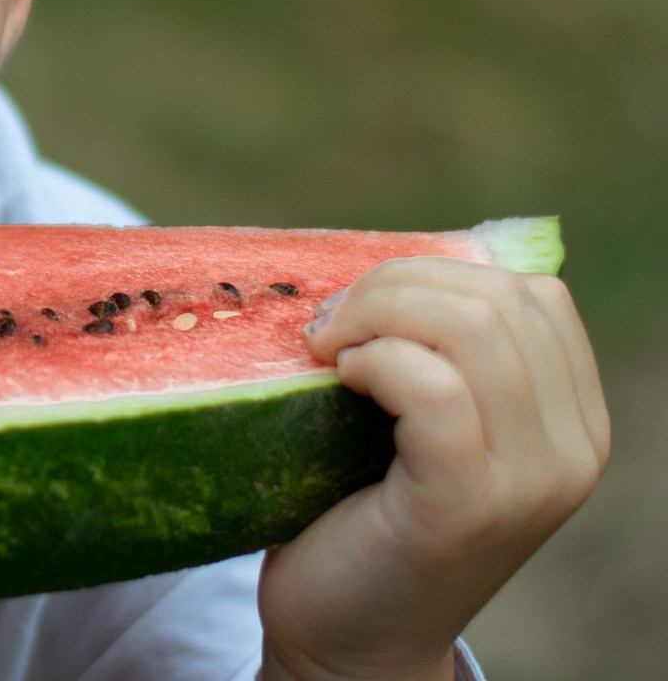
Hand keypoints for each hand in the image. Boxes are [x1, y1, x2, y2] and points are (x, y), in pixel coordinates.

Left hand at [256, 257, 610, 680]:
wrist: (349, 638)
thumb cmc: (365, 513)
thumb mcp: (423, 421)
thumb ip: (436, 349)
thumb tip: (389, 261)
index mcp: (573, 421)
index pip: (533, 294)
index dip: (436, 274)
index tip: (364, 308)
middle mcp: (572, 451)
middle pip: (499, 298)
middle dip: (394, 285)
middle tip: (327, 327)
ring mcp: (530, 482)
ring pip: (472, 328)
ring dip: (377, 316)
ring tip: (326, 351)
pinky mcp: (467, 505)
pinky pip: (434, 388)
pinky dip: (376, 361)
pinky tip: (340, 381)